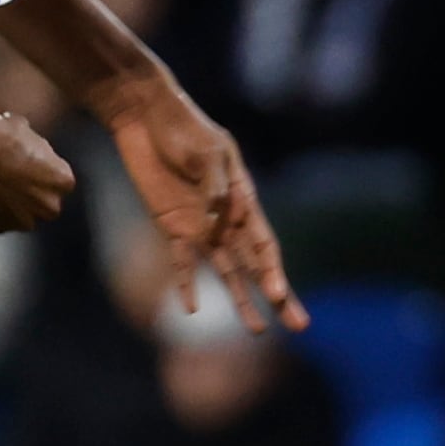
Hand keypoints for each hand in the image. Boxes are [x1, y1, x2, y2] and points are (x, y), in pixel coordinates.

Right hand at [0, 110, 74, 233]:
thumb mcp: (27, 131)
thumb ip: (36, 151)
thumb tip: (28, 150)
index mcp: (63, 181)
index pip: (58, 181)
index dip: (41, 172)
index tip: (27, 164)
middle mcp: (49, 206)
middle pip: (43, 203)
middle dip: (30, 194)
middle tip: (9, 177)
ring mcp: (23, 220)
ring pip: (19, 216)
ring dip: (10, 205)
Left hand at [108, 85, 306, 331]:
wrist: (145, 116)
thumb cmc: (181, 126)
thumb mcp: (205, 150)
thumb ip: (213, 183)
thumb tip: (218, 214)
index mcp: (243, 199)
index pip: (263, 242)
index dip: (272, 270)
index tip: (279, 296)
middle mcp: (226, 219)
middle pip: (255, 264)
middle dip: (277, 296)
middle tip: (299, 326)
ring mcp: (200, 226)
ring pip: (226, 270)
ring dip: (241, 299)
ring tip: (256, 329)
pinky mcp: (171, 226)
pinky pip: (181, 262)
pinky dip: (186, 284)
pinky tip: (191, 309)